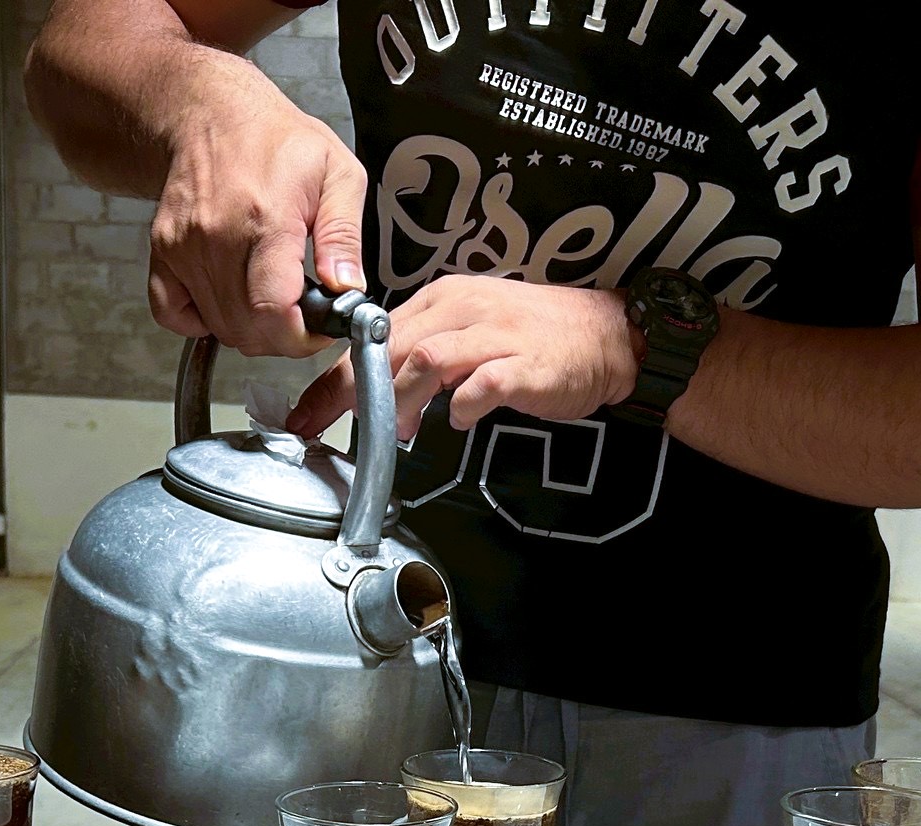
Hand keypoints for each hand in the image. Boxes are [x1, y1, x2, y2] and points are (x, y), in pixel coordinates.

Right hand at [149, 58, 364, 356]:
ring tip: (272, 295)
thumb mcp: (337, 173)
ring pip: (218, 327)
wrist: (211, 113)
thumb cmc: (276, 140)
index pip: (275, 311)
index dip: (302, 337)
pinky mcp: (163, 251)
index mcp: (266, 219)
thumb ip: (345, 236)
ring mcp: (184, 246)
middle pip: (246, 329)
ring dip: (250, 329)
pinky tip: (229, 299)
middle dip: (283, 337)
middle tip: (302, 310)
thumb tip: (347, 288)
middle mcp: (217, 237)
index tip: (319, 327)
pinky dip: (202, 321)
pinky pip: (173, 314)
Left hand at [285, 277, 639, 439]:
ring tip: (400, 430)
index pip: (375, 335)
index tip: (310, 413)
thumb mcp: (473, 332)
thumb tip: (387, 397)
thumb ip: (427, 357)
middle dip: (354, 392)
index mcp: (444, 300)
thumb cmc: (540, 338)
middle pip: (389, 346)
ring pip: (425, 359)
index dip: (336, 378)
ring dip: (402, 399)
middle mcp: (464, 309)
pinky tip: (460, 420)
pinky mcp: (524, 364)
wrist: (610, 334)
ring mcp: (495, 335)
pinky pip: (482, 384)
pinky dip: (462, 405)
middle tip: (336, 428)